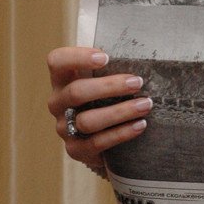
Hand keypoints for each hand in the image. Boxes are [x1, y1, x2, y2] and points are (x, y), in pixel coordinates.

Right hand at [47, 47, 152, 170]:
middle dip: (110, 86)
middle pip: (76, 92)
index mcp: (62, 79)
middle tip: (137, 83)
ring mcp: (64, 127)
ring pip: (88, 120)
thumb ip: (114, 65)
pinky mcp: (75, 149)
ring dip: (120, 112)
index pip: (57, 61)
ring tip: (145, 105)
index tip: (105, 57)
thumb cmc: (105, 97)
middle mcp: (58, 102)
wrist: (100, 139)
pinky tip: (140, 125)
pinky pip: (97, 143)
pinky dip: (121, 133)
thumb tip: (145, 53)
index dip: (78, 57)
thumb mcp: (103, 78)